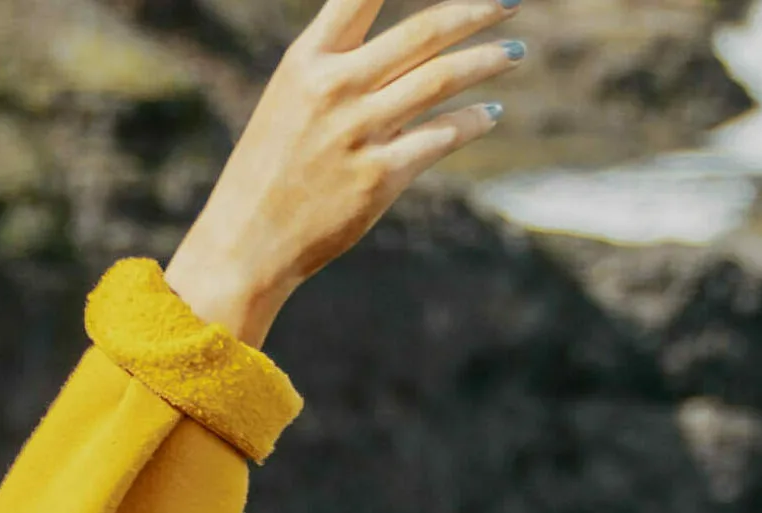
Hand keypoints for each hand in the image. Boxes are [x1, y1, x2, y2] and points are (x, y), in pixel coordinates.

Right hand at [163, 0, 527, 346]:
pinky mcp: (378, 178)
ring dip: (488, 60)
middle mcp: (334, 87)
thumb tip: (408, 42)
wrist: (247, 240)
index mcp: (308, 59)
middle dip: (476, 10)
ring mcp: (358, 133)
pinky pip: (441, 136)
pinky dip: (474, 120)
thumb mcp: (291, 96)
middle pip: (423, 31)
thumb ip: (340, 61)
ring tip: (514, 52)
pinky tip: (490, 112)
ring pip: (441, 79)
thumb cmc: (272, 164)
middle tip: (511, 1)